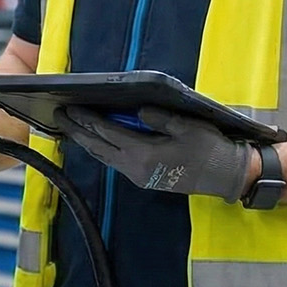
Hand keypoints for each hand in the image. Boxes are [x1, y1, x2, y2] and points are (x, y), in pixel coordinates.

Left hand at [61, 107, 251, 200]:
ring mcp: (138, 176)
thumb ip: (159, 119)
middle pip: (97, 148)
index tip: (69, 108)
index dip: (86, 120)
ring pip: (104, 157)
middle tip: (59, 116)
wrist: (227, 177)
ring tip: (70, 126)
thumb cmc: (210, 150)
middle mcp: (135, 168)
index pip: (107, 133)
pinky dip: (100, 149)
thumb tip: (137, 111)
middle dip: (76, 131)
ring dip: (86, 141)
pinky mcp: (144, 178)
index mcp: (144, 154)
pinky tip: (95, 140)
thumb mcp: (188, 128)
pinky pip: (114, 161)